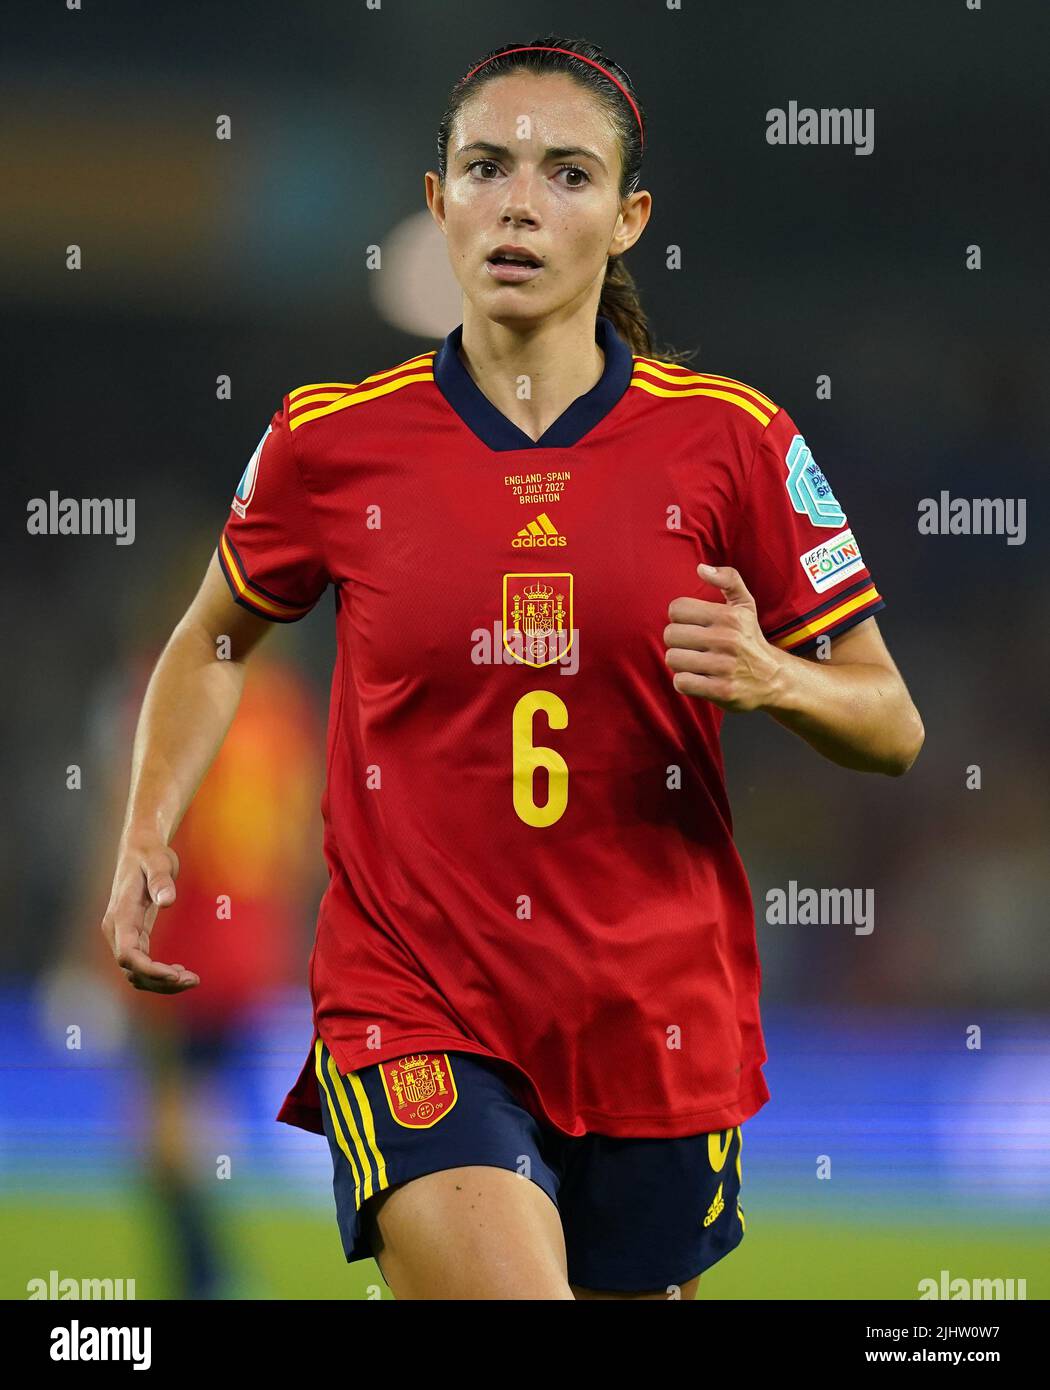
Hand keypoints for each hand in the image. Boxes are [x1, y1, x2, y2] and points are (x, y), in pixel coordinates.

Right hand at [100, 839, 199, 991]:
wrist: (140, 848)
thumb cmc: (150, 854)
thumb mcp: (159, 862)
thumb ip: (161, 880)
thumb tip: (167, 901)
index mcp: (120, 915)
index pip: (127, 953)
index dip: (149, 969)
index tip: (175, 974)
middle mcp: (116, 929)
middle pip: (132, 970)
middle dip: (160, 981)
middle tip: (193, 980)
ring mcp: (122, 935)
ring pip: (135, 973)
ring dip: (160, 982)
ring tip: (191, 979)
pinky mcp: (132, 936)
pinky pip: (140, 964)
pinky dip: (157, 974)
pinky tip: (178, 971)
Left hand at [663, 562, 784, 711]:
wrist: (775, 679)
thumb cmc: (751, 639)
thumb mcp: (745, 606)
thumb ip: (728, 579)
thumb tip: (700, 568)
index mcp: (729, 616)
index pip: (676, 609)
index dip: (680, 619)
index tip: (693, 626)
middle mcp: (727, 639)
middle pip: (670, 635)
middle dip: (678, 642)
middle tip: (693, 647)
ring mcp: (724, 667)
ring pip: (673, 659)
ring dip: (680, 663)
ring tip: (696, 663)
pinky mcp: (721, 691)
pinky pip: (681, 682)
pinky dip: (685, 682)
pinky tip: (699, 679)